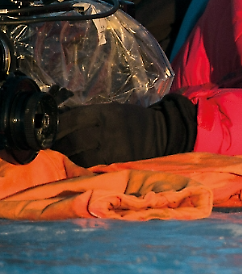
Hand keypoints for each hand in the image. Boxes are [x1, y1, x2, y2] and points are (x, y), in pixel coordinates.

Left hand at [52, 94, 196, 166]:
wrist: (161, 136)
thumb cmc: (134, 120)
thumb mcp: (114, 109)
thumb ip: (90, 113)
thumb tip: (63, 115)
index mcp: (106, 114)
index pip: (72, 119)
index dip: (57, 124)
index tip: (49, 126)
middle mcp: (105, 132)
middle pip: (70, 140)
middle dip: (57, 141)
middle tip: (51, 141)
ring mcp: (107, 150)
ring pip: (76, 155)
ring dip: (66, 153)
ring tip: (63, 150)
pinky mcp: (111, 164)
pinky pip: (87, 164)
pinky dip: (79, 162)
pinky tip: (78, 158)